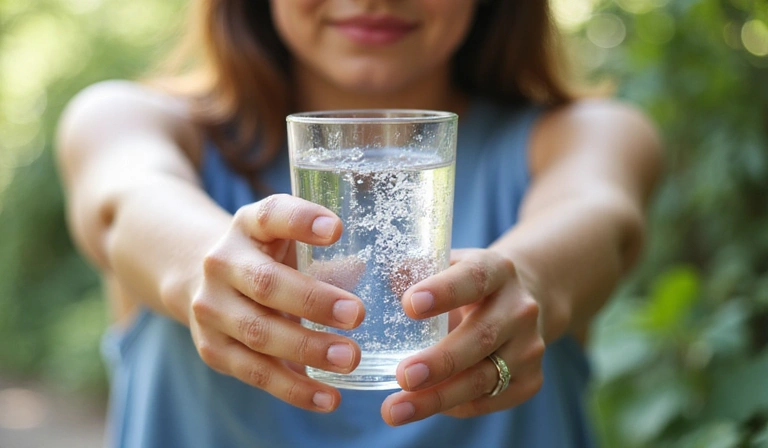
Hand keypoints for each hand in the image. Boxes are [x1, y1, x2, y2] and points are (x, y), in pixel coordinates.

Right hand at [188, 194, 365, 412]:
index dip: (301, 221)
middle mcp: (222, 263)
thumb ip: (326, 253)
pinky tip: (328, 398)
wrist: (206, 283)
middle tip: (358, 315)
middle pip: (265, 283)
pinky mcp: (212, 349)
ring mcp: (211, 308)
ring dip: (307, 348)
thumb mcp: (287, 239)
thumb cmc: (268, 258)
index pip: (271, 215)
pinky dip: (293, 389)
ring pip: (258, 332)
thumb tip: (383, 271)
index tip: (337, 229)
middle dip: (313, 301)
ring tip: (351, 358)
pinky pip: (254, 373)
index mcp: (248, 226)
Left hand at [380, 249, 545, 424]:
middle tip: (403, 376)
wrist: (520, 305)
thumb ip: (416, 269)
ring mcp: (528, 347)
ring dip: (437, 397)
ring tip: (395, 410)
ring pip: (483, 378)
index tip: (409, 305)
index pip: (474, 278)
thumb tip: (385, 279)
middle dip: (440, 361)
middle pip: (481, 337)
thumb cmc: (468, 285)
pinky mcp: (529, 380)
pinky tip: (421, 407)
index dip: (443, 291)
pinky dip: (452, 406)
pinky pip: (487, 401)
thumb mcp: (448, 265)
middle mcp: (519, 309)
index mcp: (497, 270)